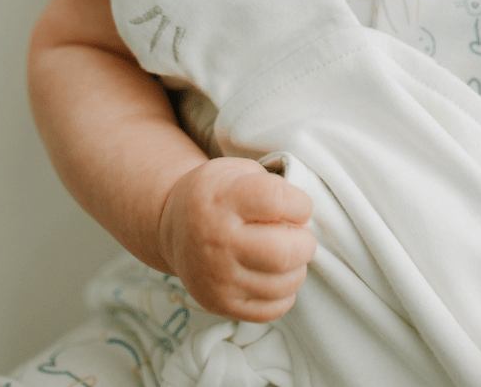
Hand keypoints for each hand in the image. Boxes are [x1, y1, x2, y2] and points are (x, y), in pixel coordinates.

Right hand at [158, 155, 315, 321]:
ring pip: (284, 283)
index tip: (298, 206)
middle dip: (305, 242)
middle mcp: (217, 240)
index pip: (277, 201)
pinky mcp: (220, 304)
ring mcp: (218, 277)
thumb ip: (272, 185)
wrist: (175, 226)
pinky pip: (273, 309)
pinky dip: (285, 292)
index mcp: (223, 199)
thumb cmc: (218, 194)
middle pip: (284, 252)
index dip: (300, 204)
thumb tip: (304, 215)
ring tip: (286, 253)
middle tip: (298, 235)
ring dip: (297, 267)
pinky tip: (274, 274)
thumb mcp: (238, 170)